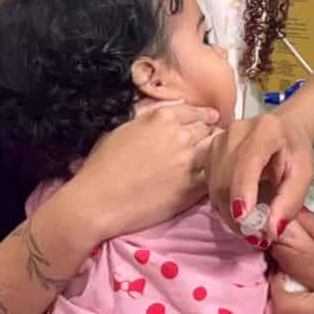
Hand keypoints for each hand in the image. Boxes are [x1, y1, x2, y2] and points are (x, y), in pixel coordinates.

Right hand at [64, 103, 220, 242]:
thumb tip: (165, 120)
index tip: (211, 118)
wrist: (98, 201)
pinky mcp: (193, 186)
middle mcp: (180, 135)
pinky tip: (211, 174)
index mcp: (162, 118)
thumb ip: (148, 120)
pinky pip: (212, 173)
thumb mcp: (123, 129)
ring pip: (214, 149)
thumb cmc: (102, 165)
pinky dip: (213, 171)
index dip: (203, 116)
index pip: (194, 112)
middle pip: (207, 129)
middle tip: (210, 138)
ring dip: (214, 151)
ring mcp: (189, 161)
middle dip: (209, 132)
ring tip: (214, 155)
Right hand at [202, 113, 313, 241]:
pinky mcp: (208, 154)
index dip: (243, 191)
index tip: (245, 220)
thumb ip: (291, 201)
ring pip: (215, 188)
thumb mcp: (303, 175)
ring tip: (251, 229)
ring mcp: (217, 141)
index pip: (247, 162)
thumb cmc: (294, 152)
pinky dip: (224, 206)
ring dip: (230, 215)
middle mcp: (235, 132)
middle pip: (227, 180)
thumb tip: (271, 230)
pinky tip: (241, 214)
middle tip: (258, 238)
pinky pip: (211, 188)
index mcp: (265, 130)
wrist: (282, 131)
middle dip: (238, 215)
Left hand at [267, 210, 313, 313]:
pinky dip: (304, 309)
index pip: (292, 265)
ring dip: (288, 296)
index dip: (279, 246)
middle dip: (275, 282)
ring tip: (297, 273)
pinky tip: (313, 291)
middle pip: (282, 305)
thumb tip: (291, 215)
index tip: (275, 233)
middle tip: (284, 262)